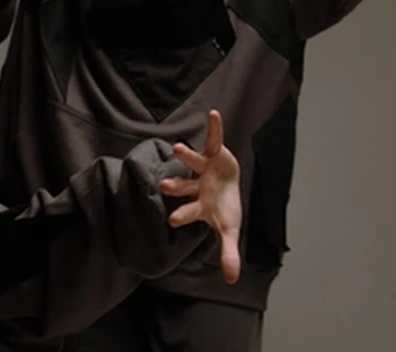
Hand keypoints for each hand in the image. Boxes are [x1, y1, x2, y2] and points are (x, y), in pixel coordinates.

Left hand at [158, 110, 242, 283]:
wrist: (229, 185)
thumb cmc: (224, 207)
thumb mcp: (229, 229)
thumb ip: (228, 252)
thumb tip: (232, 280)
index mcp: (199, 205)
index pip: (188, 211)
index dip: (181, 214)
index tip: (171, 219)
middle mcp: (197, 186)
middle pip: (184, 186)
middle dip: (175, 187)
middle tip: (162, 186)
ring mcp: (203, 168)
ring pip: (192, 162)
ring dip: (185, 156)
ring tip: (175, 148)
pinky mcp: (214, 152)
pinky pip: (214, 138)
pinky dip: (215, 127)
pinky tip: (213, 114)